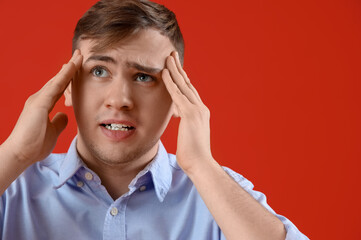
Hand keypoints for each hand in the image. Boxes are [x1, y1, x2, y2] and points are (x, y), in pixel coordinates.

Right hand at [3, 50, 82, 165]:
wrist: (20, 154)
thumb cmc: (34, 145)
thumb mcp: (53, 131)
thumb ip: (58, 121)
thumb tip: (65, 114)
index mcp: (43, 104)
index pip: (59, 88)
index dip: (68, 78)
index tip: (77, 68)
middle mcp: (39, 98)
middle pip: (58, 80)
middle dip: (70, 68)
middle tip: (80, 56)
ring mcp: (38, 99)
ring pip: (58, 80)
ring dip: (69, 68)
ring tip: (79, 56)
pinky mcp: (39, 103)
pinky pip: (55, 86)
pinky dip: (65, 75)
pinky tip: (72, 66)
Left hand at [162, 52, 212, 172]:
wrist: (200, 164)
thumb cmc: (192, 154)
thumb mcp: (188, 134)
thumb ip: (184, 122)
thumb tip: (177, 115)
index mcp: (200, 113)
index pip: (189, 91)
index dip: (182, 78)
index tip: (176, 68)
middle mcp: (201, 108)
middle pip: (188, 84)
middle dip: (179, 68)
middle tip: (172, 54)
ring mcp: (197, 110)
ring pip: (184, 85)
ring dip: (175, 70)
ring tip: (168, 56)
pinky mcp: (190, 115)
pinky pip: (178, 95)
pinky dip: (171, 83)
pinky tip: (165, 72)